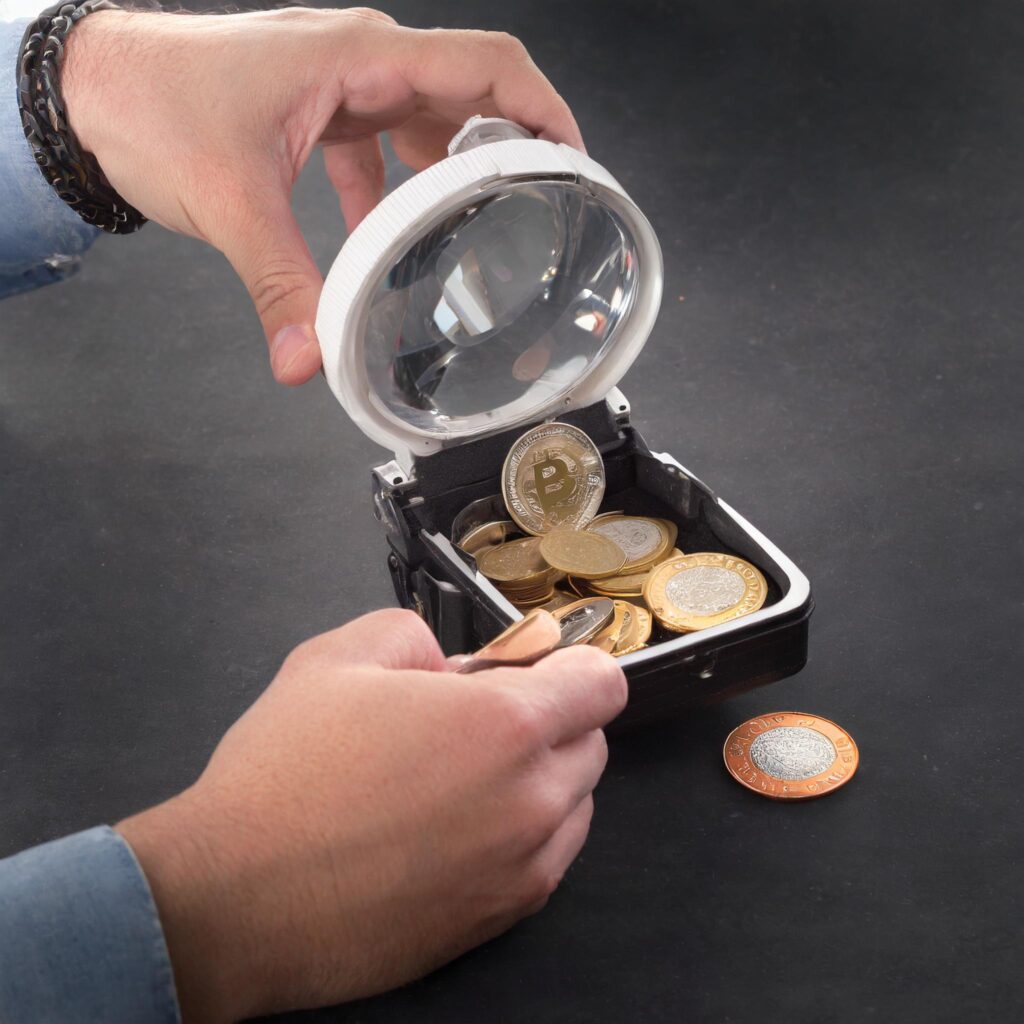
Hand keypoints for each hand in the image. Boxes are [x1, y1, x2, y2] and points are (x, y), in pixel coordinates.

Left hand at [61, 8, 583, 384]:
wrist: (85, 86)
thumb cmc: (149, 102)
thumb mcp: (230, 199)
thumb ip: (280, 285)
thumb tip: (308, 360)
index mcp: (359, 56)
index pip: (486, 66)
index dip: (545, 109)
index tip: (577, 161)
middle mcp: (359, 60)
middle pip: (468, 95)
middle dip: (511, 150)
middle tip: (541, 210)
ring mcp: (338, 83)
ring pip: (425, 122)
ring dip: (451, 175)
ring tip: (480, 231)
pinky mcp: (316, 109)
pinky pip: (376, 148)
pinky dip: (389, 193)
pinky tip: (384, 239)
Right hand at [116, 609, 625, 1021]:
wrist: (235, 900)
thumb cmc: (285, 772)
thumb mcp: (338, 657)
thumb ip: (416, 636)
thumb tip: (453, 667)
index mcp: (505, 723)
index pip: (602, 683)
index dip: (569, 667)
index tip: (527, 672)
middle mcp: (533, 799)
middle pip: (590, 742)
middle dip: (548, 722)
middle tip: (471, 724)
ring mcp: (524, 867)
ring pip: (573, 805)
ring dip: (538, 781)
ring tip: (456, 783)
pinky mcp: (502, 919)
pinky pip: (545, 859)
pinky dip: (521, 836)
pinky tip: (451, 832)